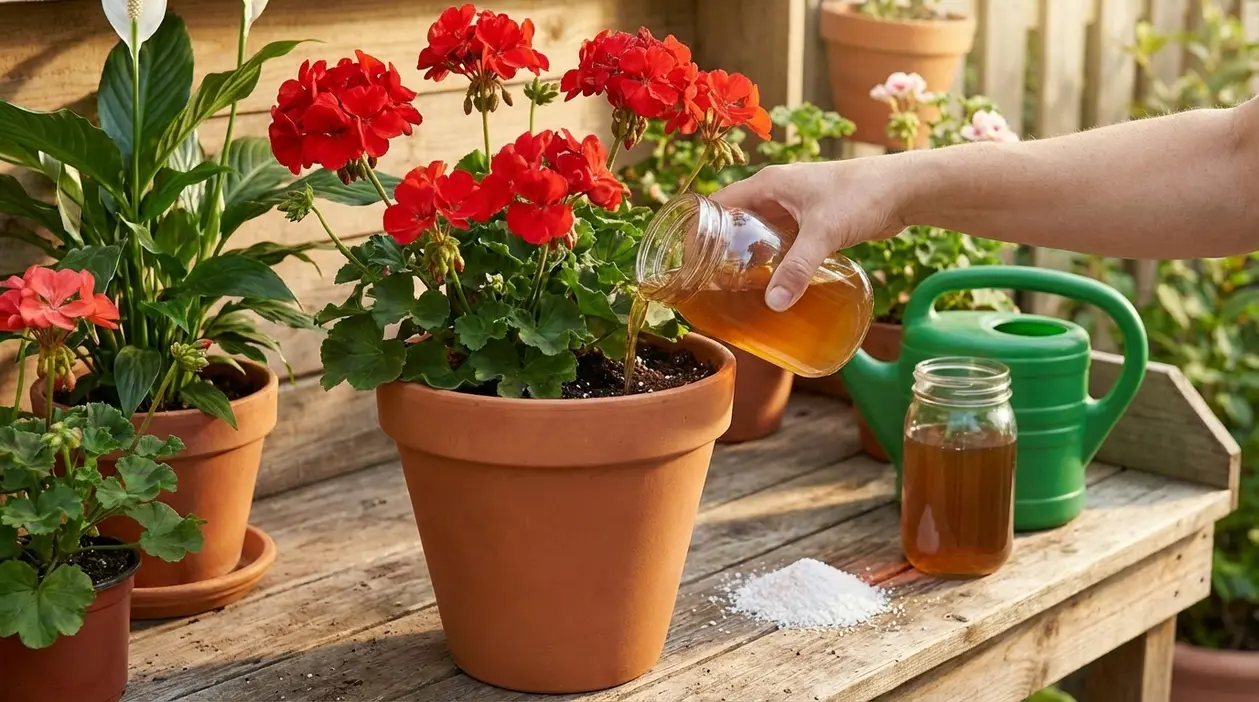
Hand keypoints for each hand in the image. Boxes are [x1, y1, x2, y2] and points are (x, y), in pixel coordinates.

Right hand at [710, 157, 909, 310]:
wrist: (905, 189)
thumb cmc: (863, 195)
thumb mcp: (824, 233)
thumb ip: (798, 268)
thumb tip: (774, 304)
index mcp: (769, 184)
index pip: (719, 203)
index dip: (700, 228)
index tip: (688, 258)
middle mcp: (777, 193)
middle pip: (737, 221)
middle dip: (723, 249)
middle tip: (709, 281)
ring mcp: (796, 207)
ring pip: (761, 234)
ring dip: (750, 256)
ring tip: (735, 287)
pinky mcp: (814, 222)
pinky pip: (783, 242)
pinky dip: (774, 259)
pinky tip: (772, 282)